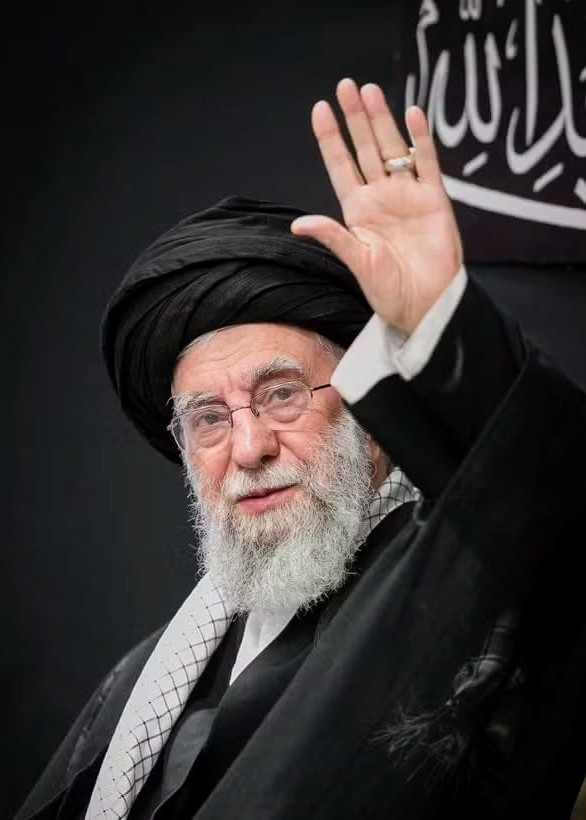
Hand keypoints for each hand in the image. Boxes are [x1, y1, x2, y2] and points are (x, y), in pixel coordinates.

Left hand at [291, 78, 462, 334]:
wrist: (426, 305)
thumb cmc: (389, 291)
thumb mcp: (357, 262)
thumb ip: (333, 236)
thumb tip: (298, 224)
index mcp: (357, 211)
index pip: (340, 166)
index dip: (330, 138)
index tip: (319, 110)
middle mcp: (381, 197)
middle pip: (365, 148)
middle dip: (355, 118)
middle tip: (346, 86)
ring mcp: (408, 195)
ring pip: (393, 148)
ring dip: (382, 120)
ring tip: (370, 91)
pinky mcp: (434, 199)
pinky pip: (427, 162)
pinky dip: (420, 139)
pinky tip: (412, 115)